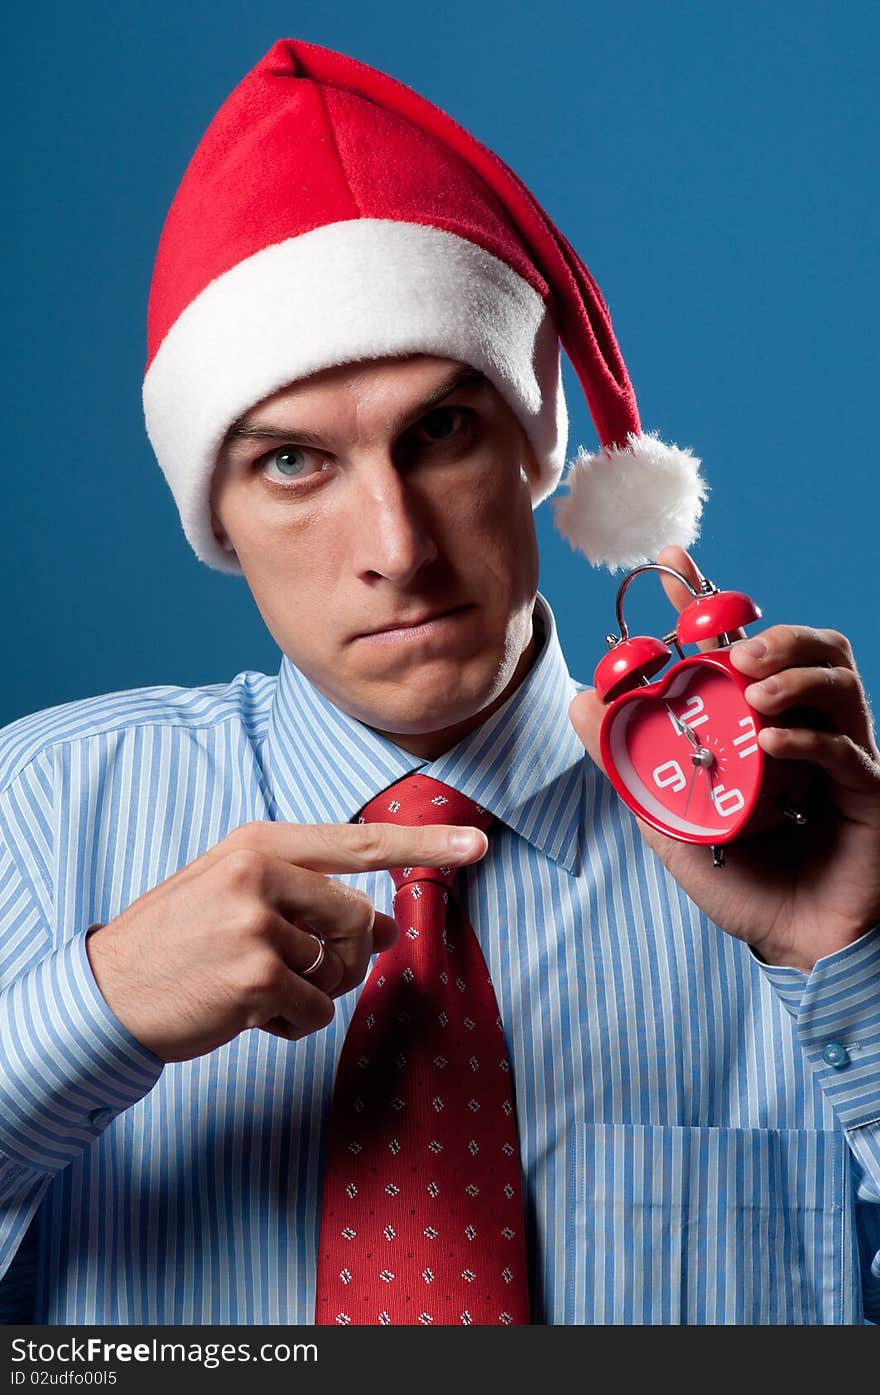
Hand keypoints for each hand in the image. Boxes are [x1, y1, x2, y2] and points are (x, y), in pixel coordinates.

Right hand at [86, 820, 487, 1061]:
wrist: (106, 992)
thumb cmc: (180, 942)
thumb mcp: (239, 897)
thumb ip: (310, 899)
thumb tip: (386, 926)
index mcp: (259, 843)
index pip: (359, 842)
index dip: (425, 845)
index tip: (478, 843)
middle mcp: (261, 873)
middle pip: (358, 920)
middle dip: (340, 958)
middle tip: (293, 972)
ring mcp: (258, 923)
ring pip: (339, 971)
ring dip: (309, 994)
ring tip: (255, 989)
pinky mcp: (256, 976)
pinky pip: (316, 1012)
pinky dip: (291, 1025)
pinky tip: (247, 1015)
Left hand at [569, 544, 879, 970]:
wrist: (793, 947)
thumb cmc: (740, 882)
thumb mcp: (667, 816)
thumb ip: (627, 761)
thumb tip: (580, 701)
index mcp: (761, 724)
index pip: (742, 645)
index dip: (710, 599)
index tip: (672, 560)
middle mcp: (807, 728)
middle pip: (812, 647)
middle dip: (774, 634)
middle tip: (732, 650)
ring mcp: (842, 757)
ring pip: (840, 681)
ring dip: (794, 673)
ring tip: (753, 687)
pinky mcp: (868, 793)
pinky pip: (847, 750)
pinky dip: (807, 738)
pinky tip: (770, 745)